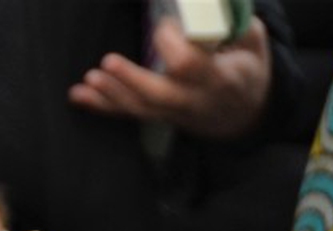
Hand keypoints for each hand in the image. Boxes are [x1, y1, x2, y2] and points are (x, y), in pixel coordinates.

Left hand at [67, 17, 272, 138]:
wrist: (245, 114)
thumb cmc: (246, 68)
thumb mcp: (254, 43)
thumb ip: (236, 23)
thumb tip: (210, 3)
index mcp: (220, 79)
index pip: (189, 65)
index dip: (172, 43)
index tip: (165, 24)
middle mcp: (195, 101)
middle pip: (160, 96)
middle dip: (132, 80)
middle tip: (106, 62)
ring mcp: (175, 113)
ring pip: (140, 109)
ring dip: (110, 95)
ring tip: (87, 80)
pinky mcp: (159, 117)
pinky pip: (129, 113)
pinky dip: (102, 105)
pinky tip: (78, 95)